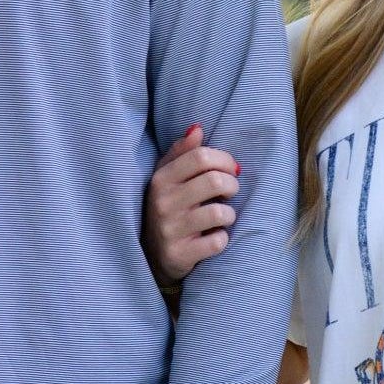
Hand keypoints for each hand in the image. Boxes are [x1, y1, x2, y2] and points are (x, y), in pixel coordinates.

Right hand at [143, 125, 238, 284]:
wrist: (152, 255)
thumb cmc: (167, 207)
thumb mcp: (167, 178)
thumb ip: (182, 152)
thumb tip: (198, 128)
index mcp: (161, 179)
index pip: (201, 156)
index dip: (224, 160)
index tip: (231, 169)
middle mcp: (163, 202)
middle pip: (215, 181)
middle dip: (232, 185)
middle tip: (230, 192)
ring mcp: (170, 230)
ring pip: (220, 213)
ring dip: (229, 214)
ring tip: (223, 215)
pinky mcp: (180, 255)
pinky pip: (217, 242)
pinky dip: (222, 239)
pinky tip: (215, 237)